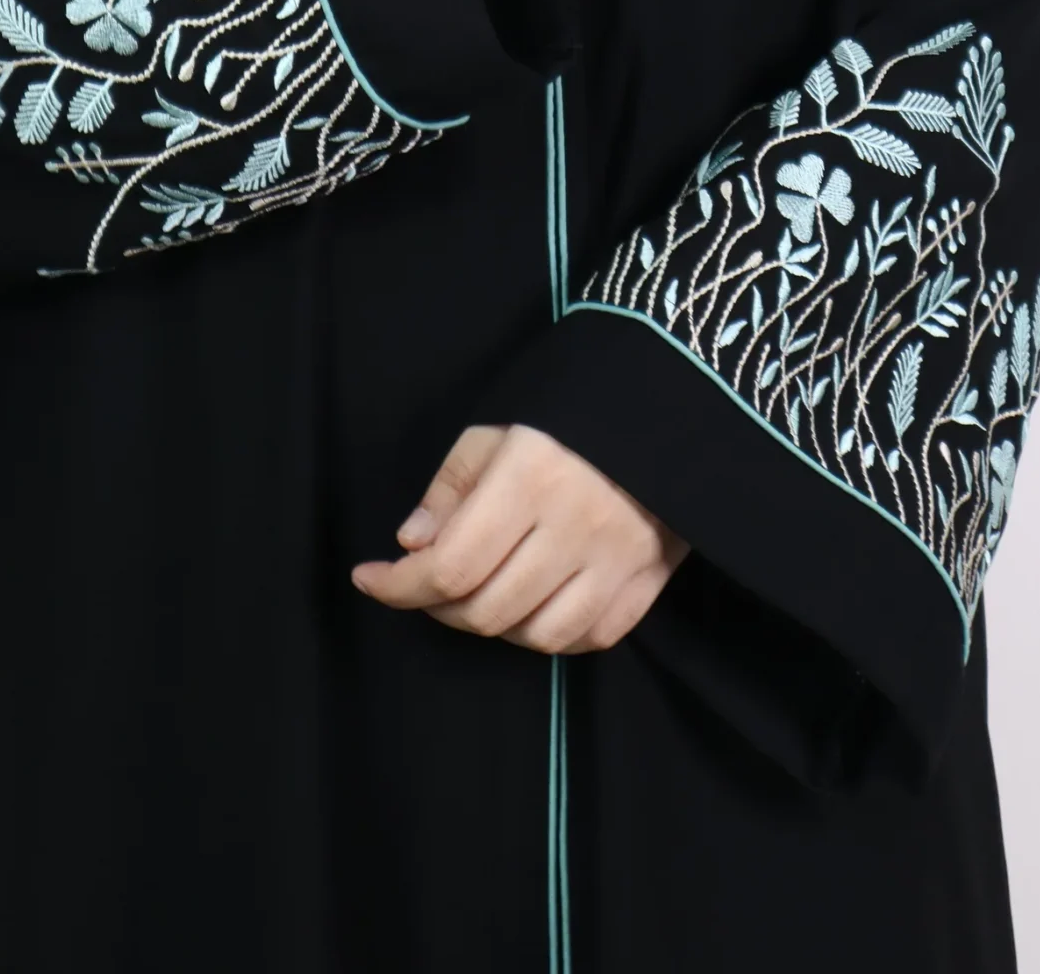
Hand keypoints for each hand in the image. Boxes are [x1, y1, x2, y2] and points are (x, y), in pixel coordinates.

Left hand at [351, 423, 687, 654]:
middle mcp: (574, 528)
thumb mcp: (499, 426)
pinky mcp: (648, 582)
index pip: (451, 566)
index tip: (369, 577)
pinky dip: (549, 634)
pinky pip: (588, 638)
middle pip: (486, 610)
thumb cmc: (571, 410)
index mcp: (531, 479)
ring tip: (476, 592)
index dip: (399, 584)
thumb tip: (412, 545)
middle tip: (423, 581)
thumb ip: (452, 486)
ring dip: (493, 624)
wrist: (669, 402)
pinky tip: (530, 605)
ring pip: (535, 636)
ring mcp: (617, 562)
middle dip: (437, 605)